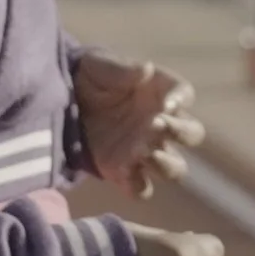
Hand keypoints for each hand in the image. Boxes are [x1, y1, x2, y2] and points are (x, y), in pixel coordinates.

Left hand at [74, 51, 205, 199]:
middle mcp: (161, 122)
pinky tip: (124, 171)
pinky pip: (142, 189)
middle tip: (158, 124)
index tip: (166, 103)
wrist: (63, 99)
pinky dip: (138, 186)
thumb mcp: (101, 65)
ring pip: (175, 168)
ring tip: (146, 153)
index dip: (181, 99)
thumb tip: (145, 70)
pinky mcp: (124, 172)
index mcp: (160, 91)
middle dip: (181, 132)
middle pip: (191, 133)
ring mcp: (145, 150)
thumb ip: (123, 69)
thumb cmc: (90, 76)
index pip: (185, 94)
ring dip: (167, 163)